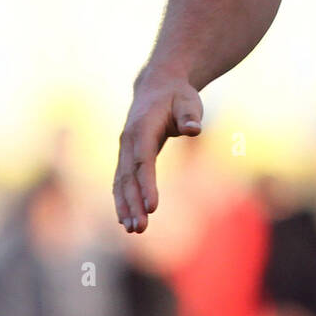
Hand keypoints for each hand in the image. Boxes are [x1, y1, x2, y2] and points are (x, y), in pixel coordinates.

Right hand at [113, 75, 202, 233]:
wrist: (157, 86)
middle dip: (133, 203)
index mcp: (142, 128)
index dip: (146, 185)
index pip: (143, 161)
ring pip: (121, 181)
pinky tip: (125, 219)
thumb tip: (194, 129)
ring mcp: (124, 149)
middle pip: (128, 176)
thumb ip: (190, 116)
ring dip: (125, 206)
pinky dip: (122, 199)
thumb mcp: (189, 102)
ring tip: (132, 229)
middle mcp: (128, 140)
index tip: (152, 207)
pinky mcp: (127, 155)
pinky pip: (121, 180)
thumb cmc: (178, 96)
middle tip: (139, 228)